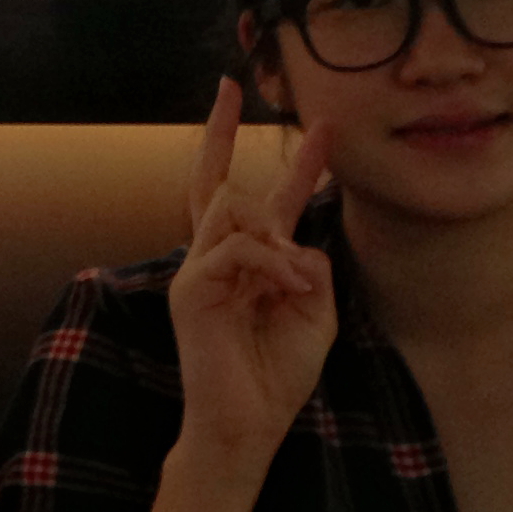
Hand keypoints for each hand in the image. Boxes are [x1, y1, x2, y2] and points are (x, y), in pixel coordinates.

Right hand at [169, 81, 335, 467]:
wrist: (247, 425)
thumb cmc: (278, 376)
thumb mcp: (316, 311)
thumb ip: (309, 266)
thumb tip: (293, 239)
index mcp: (250, 266)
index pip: (266, 202)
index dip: (297, 165)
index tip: (321, 127)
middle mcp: (218, 261)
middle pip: (215, 182)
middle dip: (219, 131)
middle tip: (228, 85)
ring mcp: (198, 272)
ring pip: (230, 207)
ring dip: (275, 237)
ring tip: (295, 283)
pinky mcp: (191, 289)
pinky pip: (236, 249)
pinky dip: (271, 264)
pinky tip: (289, 289)